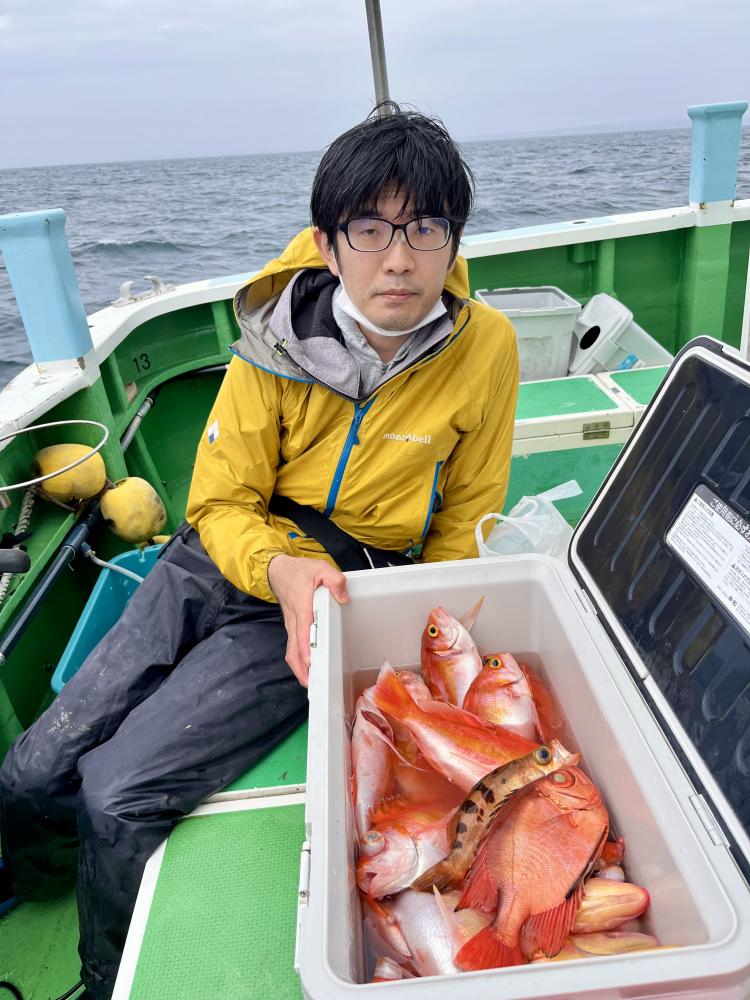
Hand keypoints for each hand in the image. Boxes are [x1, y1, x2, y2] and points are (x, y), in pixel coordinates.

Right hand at [267, 553, 348, 686]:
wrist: (277, 571)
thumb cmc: (299, 571)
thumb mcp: (320, 568)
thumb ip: (334, 580)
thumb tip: (343, 597)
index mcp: (301, 606)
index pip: (303, 631)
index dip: (306, 647)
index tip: (311, 662)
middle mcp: (294, 620)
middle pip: (294, 649)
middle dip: (302, 668)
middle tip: (314, 684)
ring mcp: (291, 626)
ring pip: (291, 652)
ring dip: (299, 669)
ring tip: (312, 684)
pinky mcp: (292, 628)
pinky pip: (292, 648)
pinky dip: (298, 661)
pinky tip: (308, 670)